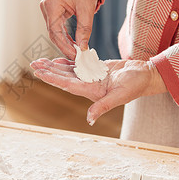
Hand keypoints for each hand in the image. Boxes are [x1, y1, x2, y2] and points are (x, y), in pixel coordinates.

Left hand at [30, 58, 166, 125]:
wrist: (145, 75)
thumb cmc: (135, 85)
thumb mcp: (120, 96)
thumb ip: (104, 106)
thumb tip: (90, 120)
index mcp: (91, 91)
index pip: (67, 84)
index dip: (52, 78)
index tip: (39, 72)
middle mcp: (87, 85)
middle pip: (63, 77)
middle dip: (48, 71)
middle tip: (33, 64)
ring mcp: (90, 77)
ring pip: (68, 71)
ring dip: (54, 66)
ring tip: (40, 61)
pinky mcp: (95, 70)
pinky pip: (78, 66)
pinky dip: (67, 62)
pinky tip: (57, 59)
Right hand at [40, 0, 98, 58]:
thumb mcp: (87, 8)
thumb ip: (84, 29)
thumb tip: (83, 48)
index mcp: (51, 5)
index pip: (55, 31)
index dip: (64, 45)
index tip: (75, 55)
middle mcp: (46, 7)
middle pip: (53, 33)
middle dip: (64, 46)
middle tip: (76, 57)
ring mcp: (48, 10)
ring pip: (54, 32)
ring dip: (64, 42)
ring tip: (76, 52)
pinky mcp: (52, 11)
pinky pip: (57, 28)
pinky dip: (65, 36)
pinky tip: (73, 44)